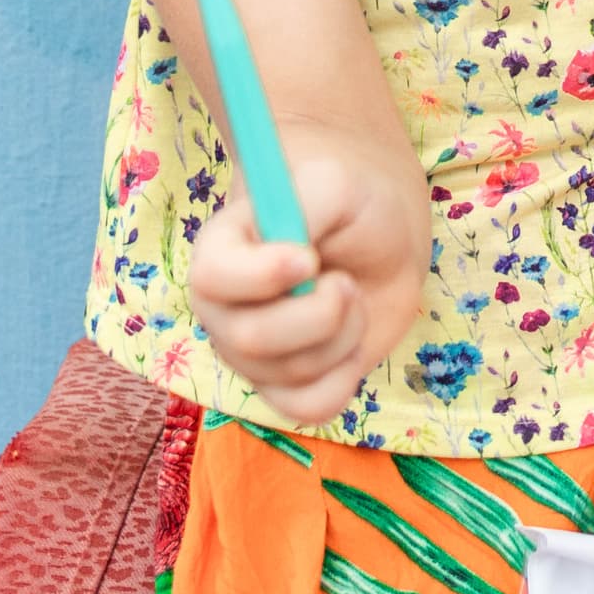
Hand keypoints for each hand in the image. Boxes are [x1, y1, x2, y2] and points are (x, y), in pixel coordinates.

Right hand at [185, 146, 424, 424]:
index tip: (309, 259)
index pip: (213, 277)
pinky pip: (309, 408)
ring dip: (344, 335)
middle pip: (251, 340)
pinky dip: (345, 378)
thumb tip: (297, 260)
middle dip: (321, 312)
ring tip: (351, 297)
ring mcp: (250, 356)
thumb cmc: (348, 204)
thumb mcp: (334, 184)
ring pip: (291, 375)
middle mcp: (223, 311)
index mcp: (219, 253)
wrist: (379, 236)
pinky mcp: (286, 387)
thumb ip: (306, 205)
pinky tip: (351, 342)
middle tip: (346, 281)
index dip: (264, 274)